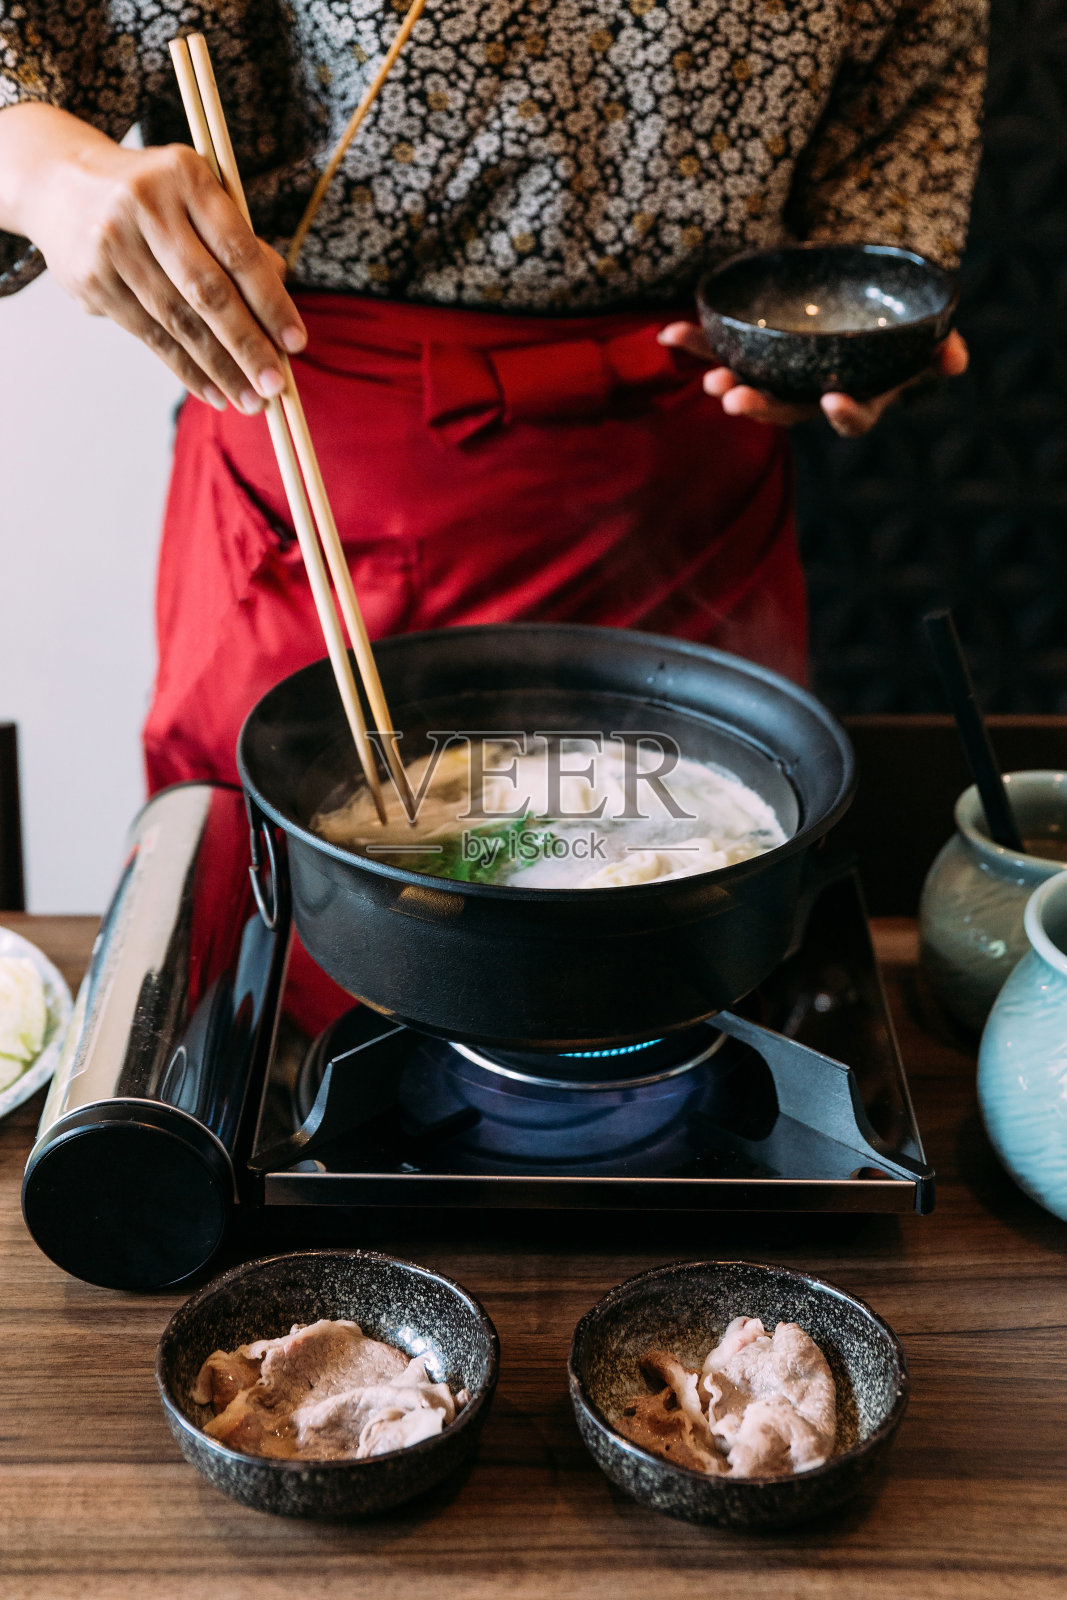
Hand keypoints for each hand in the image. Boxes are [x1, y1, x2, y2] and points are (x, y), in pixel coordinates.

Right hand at [0, 103, 306, 411]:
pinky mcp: (93, 280)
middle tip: (275, 387)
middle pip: (208, 290)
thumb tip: (280, 301)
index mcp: (185, 175)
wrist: (60, 183)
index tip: (295, 343)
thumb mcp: (196, 197)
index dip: (270, 302)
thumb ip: (240, 242)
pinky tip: (213, 392)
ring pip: (178, 319)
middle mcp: (146, 205)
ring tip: (250, 401)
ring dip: (219, 368)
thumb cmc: (153, 198)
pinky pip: (150, 334)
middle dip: (247, 345)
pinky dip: (186, 368)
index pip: (238, 251)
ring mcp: (114, 243)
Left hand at [658, 320, 968, 436]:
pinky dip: (694, 344)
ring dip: (726, 383)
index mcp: (853, 396)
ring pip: (748, 388)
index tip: (833, 401)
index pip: (851, 419)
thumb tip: (955, 359)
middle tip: (734, 398)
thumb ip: (939, 345)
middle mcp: (809, 395)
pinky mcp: (748, 352)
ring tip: (711, 378)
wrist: (852, 291)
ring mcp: (776, 377)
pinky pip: (719, 351)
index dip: (844, 414)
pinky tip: (666, 335)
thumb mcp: (919, 328)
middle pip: (785, 410)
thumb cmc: (890, 317)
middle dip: (760, 406)